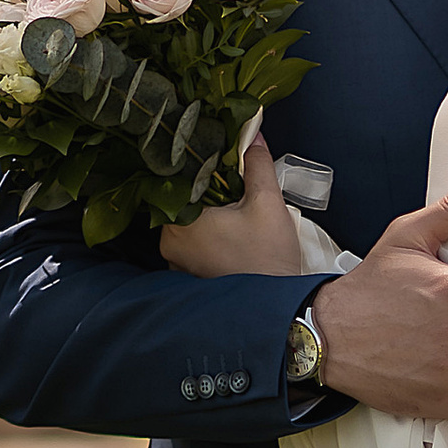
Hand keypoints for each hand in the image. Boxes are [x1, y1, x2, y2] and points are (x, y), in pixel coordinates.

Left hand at [159, 136, 303, 277]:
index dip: (199, 169)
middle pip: (183, 203)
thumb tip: (252, 138)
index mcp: (181, 224)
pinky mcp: (189, 278)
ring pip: (188, 226)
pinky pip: (193, 247)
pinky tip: (230, 236)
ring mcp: (177, 264)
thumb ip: (256, 166)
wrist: (277, 309)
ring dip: (207, 217)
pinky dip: (208, 238)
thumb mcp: (268, 204)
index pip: (178, 181)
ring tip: (234, 214)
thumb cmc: (268, 261)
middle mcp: (170, 245)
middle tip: (232, 189)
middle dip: (207, 193)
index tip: (218, 165)